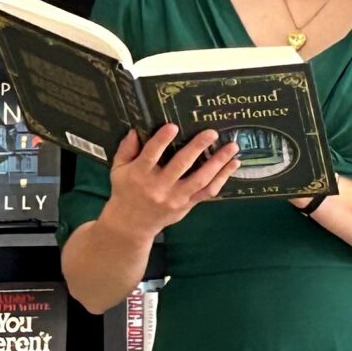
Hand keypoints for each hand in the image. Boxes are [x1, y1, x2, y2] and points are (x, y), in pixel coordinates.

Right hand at [100, 124, 239, 237]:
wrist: (132, 224)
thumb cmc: (126, 190)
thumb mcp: (118, 169)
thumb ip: (126, 149)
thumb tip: (136, 130)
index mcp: (139, 174)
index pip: (151, 155)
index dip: (162, 141)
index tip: (173, 126)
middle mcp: (159, 186)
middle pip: (180, 165)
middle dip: (197, 148)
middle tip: (212, 133)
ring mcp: (175, 197)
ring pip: (200, 179)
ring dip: (218, 163)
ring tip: (232, 148)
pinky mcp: (187, 205)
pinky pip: (207, 192)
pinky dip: (222, 178)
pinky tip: (233, 165)